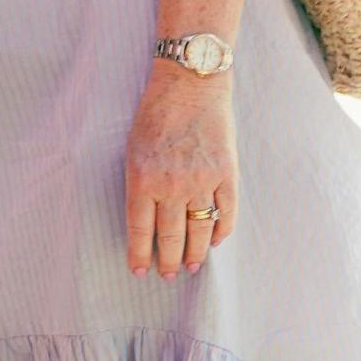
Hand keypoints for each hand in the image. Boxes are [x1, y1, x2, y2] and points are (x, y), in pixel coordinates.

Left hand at [123, 61, 237, 277]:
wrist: (191, 84)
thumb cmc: (155, 114)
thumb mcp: (133, 148)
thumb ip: (140, 184)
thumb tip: (146, 220)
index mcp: (142, 177)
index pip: (140, 229)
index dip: (139, 254)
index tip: (139, 271)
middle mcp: (172, 185)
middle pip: (170, 236)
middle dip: (167, 261)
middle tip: (167, 275)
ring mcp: (202, 181)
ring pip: (199, 231)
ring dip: (194, 253)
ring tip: (190, 266)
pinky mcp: (227, 175)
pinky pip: (227, 214)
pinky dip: (221, 232)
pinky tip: (214, 242)